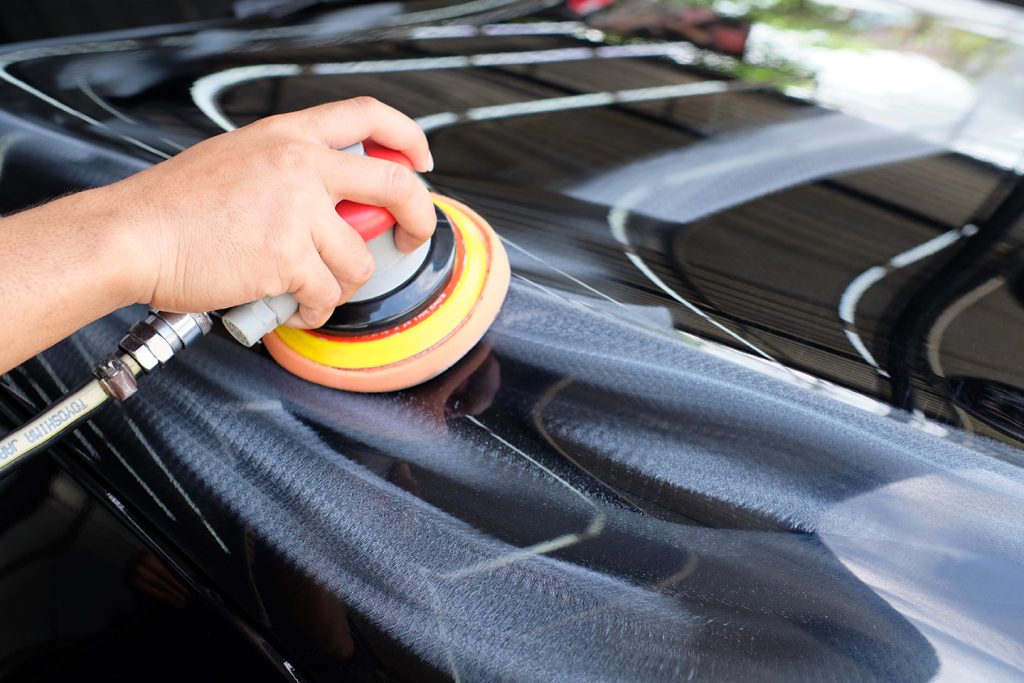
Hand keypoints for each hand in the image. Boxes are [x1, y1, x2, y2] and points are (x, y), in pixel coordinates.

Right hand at [104, 97, 435, 327]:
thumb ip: (288, 167)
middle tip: (408, 237)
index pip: (367, 115)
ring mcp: (296, 212)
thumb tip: (328, 194)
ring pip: (359, 258)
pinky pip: (328, 293)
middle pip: (393, 184)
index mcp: (287, 136)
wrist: (132, 235)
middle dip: (416, 217)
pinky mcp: (287, 258)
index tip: (419, 159)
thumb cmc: (173, 205)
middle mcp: (299, 166)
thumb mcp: (238, 158)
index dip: (406, 136)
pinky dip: (317, 309)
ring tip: (315, 287)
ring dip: (343, 282)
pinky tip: (298, 305)